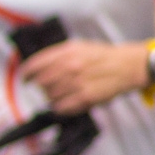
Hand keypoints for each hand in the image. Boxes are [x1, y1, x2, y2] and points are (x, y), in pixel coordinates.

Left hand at [20, 39, 146, 115]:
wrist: (128, 65)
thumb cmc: (102, 56)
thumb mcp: (78, 46)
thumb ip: (57, 54)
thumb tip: (36, 65)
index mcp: (67, 51)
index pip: (35, 64)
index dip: (27, 73)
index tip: (25, 78)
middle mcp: (70, 65)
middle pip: (41, 82)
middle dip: (40, 87)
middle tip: (44, 89)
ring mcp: (78, 81)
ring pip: (50, 95)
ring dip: (51, 98)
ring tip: (58, 96)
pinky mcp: (86, 96)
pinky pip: (62, 107)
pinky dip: (59, 108)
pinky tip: (62, 105)